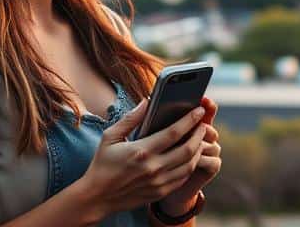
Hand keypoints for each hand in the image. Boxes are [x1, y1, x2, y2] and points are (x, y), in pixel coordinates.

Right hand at [73, 99, 208, 217]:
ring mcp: (158, 182)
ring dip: (199, 149)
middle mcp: (153, 168)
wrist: (96, 197)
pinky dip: (191, 165)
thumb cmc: (102, 164)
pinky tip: (190, 156)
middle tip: (203, 124)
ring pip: (190, 164)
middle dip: (200, 134)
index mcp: (141, 151)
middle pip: (188, 149)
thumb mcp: (110, 137)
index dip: (190, 119)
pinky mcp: (160, 192)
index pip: (174, 132)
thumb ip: (130, 118)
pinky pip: (183, 177)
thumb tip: (148, 100)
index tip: (199, 110)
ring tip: (199, 139)